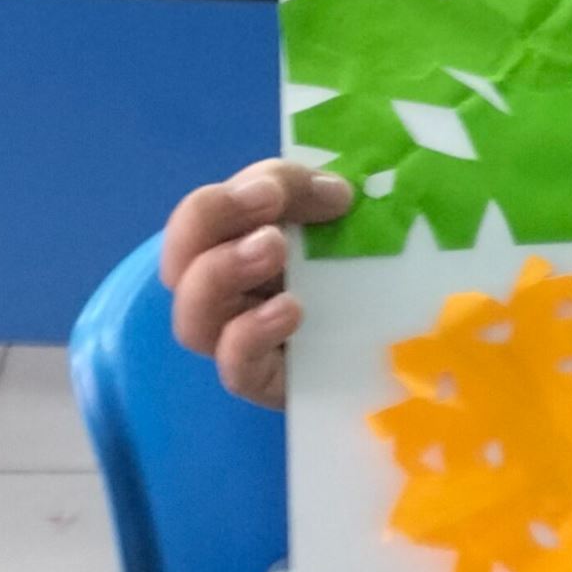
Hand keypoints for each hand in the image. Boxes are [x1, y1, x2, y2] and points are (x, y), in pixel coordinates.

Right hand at [160, 160, 353, 410]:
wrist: (390, 354)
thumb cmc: (357, 277)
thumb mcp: (339, 225)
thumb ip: (321, 200)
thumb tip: (336, 193)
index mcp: (231, 246)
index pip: (205, 215)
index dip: (230, 196)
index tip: (273, 188)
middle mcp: (222, 294)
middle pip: (180, 259)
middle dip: (211, 218)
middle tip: (267, 200)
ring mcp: (236, 341)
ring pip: (193, 319)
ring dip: (222, 272)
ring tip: (273, 247)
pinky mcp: (265, 384)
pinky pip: (236, 370)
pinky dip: (251, 335)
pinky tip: (290, 309)